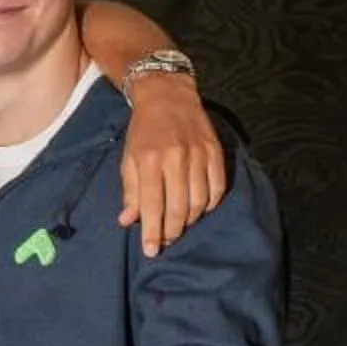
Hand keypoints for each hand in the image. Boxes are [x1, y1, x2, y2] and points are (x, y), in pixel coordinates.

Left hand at [115, 77, 225, 256]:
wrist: (167, 94)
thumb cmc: (143, 131)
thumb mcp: (129, 159)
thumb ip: (130, 192)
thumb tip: (128, 221)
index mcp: (150, 160)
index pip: (152, 205)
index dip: (152, 232)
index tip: (151, 251)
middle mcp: (176, 158)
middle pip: (179, 208)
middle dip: (172, 231)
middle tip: (166, 240)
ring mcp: (198, 153)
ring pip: (200, 201)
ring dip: (191, 220)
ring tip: (181, 225)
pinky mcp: (215, 150)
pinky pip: (218, 187)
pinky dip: (211, 203)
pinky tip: (201, 208)